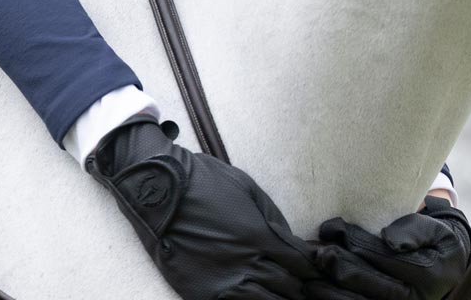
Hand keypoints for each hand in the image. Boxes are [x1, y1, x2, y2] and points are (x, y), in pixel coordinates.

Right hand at [87, 117, 320, 299]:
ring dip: (279, 299)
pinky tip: (255, 298)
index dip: (312, 269)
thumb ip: (273, 217)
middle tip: (306, 288)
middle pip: (291, 288)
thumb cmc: (202, 181)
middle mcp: (248, 263)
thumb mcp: (247, 188)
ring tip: (283, 296)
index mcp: (261, 236)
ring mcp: (225, 282)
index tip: (313, 270)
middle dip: (301, 287)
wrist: (157, 190)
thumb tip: (292, 241)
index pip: (302, 264)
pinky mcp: (203, 294)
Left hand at [307, 196, 470, 299]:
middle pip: (368, 283)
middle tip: (316, 252)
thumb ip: (414, 230)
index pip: (385, 257)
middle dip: (339, 266)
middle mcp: (413, 299)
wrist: (444, 268)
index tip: (333, 228)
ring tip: (310, 275)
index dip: (357, 242)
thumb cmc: (433, 242)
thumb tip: (389, 240)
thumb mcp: (435, 230)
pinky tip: (315, 290)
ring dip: (330, 290)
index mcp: (427, 275)